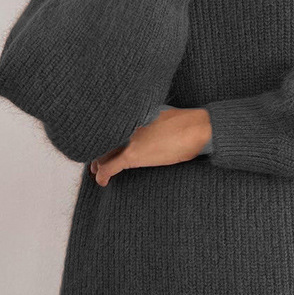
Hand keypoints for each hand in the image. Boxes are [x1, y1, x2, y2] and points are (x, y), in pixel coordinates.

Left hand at [89, 107, 211, 185]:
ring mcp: (128, 138)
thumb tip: (144, 128)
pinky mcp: (133, 155)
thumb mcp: (161, 114)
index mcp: (132, 113)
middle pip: (105, 139)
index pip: (111, 127)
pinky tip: (102, 181)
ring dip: (99, 163)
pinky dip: (103, 174)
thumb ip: (146, 119)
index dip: (104, 137)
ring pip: (104, 152)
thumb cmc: (186, 122)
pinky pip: (111, 166)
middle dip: (99, 150)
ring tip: (97, 170)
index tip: (102, 142)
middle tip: (96, 160)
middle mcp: (126, 124)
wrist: (197, 128)